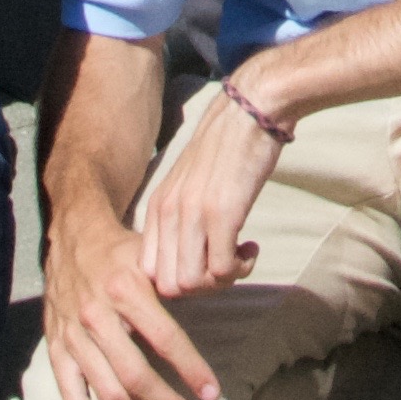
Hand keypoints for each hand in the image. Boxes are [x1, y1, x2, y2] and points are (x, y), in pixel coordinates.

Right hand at [34, 213, 229, 399]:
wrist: (71, 239)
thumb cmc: (125, 252)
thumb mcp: (158, 254)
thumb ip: (195, 273)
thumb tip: (247, 265)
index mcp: (126, 289)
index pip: (164, 338)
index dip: (191, 369)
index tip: (213, 394)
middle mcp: (96, 315)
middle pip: (136, 376)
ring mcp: (73, 338)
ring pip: (109, 393)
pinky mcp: (57, 352)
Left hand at [128, 84, 281, 303]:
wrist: (251, 110)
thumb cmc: (227, 148)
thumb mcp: (189, 182)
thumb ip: (180, 215)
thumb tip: (184, 255)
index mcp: (157, 206)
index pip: (149, 272)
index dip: (178, 281)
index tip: (205, 265)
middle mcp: (168, 212)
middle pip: (169, 286)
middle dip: (200, 289)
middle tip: (225, 268)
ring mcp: (193, 214)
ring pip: (192, 284)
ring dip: (221, 282)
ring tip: (240, 258)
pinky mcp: (223, 213)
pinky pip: (223, 269)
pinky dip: (241, 269)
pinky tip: (251, 248)